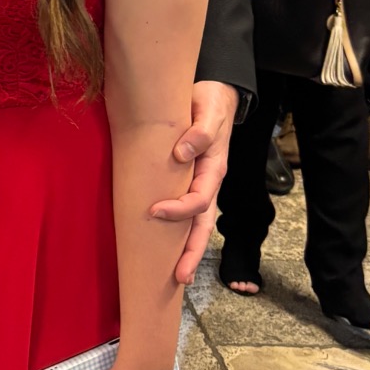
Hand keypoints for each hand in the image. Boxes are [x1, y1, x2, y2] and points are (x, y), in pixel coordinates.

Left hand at [151, 79, 236, 285]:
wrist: (212, 92)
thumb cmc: (209, 102)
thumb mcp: (208, 111)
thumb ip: (200, 131)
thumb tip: (182, 153)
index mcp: (214, 168)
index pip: (200, 199)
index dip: (179, 210)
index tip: (154, 212)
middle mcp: (209, 181)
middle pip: (203, 224)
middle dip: (193, 251)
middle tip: (180, 277)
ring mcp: (201, 183)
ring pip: (197, 223)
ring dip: (187, 249)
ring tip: (177, 275)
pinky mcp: (189, 179)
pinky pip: (187, 210)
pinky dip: (178, 230)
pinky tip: (166, 245)